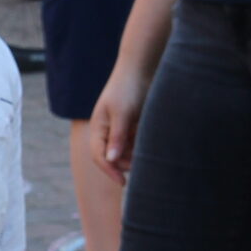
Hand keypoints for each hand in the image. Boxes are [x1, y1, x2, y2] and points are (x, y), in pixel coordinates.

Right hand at [90, 60, 149, 183]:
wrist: (142, 68)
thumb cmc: (128, 88)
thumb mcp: (122, 112)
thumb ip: (117, 137)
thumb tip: (111, 160)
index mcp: (98, 127)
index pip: (99, 156)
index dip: (110, 170)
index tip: (123, 182)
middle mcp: (107, 130)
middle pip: (113, 157)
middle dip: (126, 164)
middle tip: (143, 165)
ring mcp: (121, 128)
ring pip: (127, 152)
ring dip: (136, 156)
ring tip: (150, 154)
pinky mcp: (133, 125)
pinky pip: (137, 143)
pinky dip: (142, 146)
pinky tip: (152, 144)